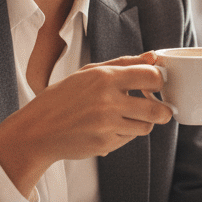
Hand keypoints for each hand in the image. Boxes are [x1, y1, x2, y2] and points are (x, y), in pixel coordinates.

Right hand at [0, 53, 171, 197]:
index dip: (159, 81)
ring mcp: (106, 125)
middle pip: (156, 109)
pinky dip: (126, 133)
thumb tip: (154, 56)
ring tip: (131, 116)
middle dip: (164, 110)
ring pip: (146, 126)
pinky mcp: (104, 145)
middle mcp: (108, 102)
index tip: (156, 84)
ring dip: (144, 122)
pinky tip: (111, 127)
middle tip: (163, 109)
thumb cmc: (63, 97)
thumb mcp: (89, 73)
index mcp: (105, 78)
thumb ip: (124, 63)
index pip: (151, 76)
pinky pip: (129, 138)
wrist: (36, 131)